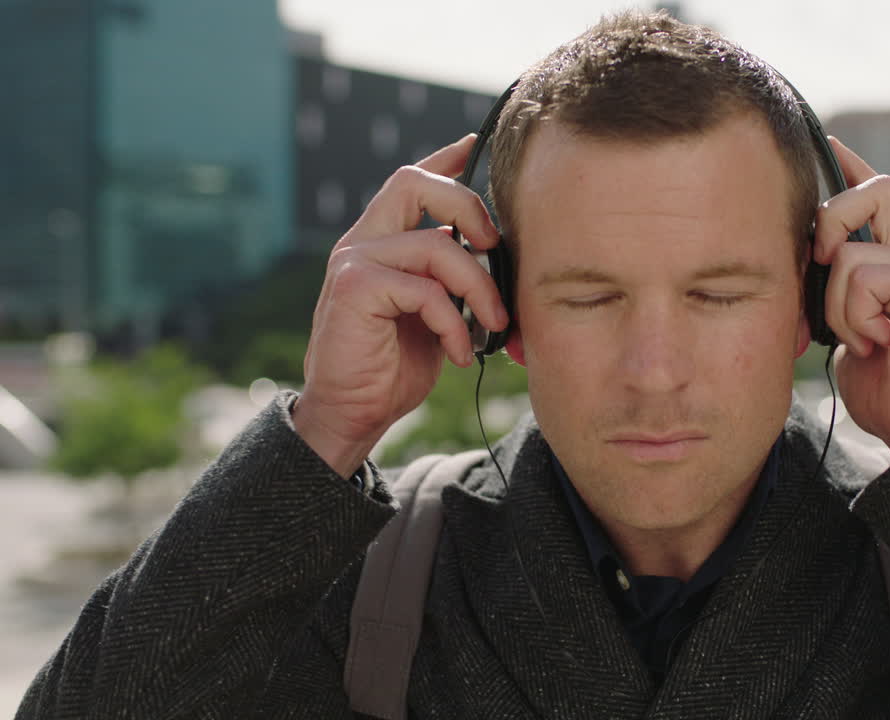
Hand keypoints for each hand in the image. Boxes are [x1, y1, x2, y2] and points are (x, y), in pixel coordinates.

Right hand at [292, 134, 507, 476]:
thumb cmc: (395, 366)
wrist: (352, 415)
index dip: (448, 158)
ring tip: (494, 325)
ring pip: (436, 244)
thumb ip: (452, 279)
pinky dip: (455, 324)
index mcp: (383, 239)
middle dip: (468, 206)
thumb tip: (501, 256)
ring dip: (479, 287)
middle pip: (414, 181)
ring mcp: (354, 261)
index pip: (413, 180)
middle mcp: (364, 240)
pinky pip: (425, 290)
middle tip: (496, 248)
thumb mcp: (436, 315)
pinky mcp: (355, 288)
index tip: (478, 143)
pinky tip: (461, 354)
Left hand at [813, 136, 889, 456]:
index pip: (876, 192)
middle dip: (830, 222)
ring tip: (860, 338)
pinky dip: (854, 317)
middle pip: (874, 191)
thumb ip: (830, 284)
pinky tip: (876, 343)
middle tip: (820, 266)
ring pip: (849, 251)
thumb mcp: (841, 323)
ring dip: (836, 304)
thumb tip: (798, 253)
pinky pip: (863, 277)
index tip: (824, 142)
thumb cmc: (880, 381)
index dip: (850, 164)